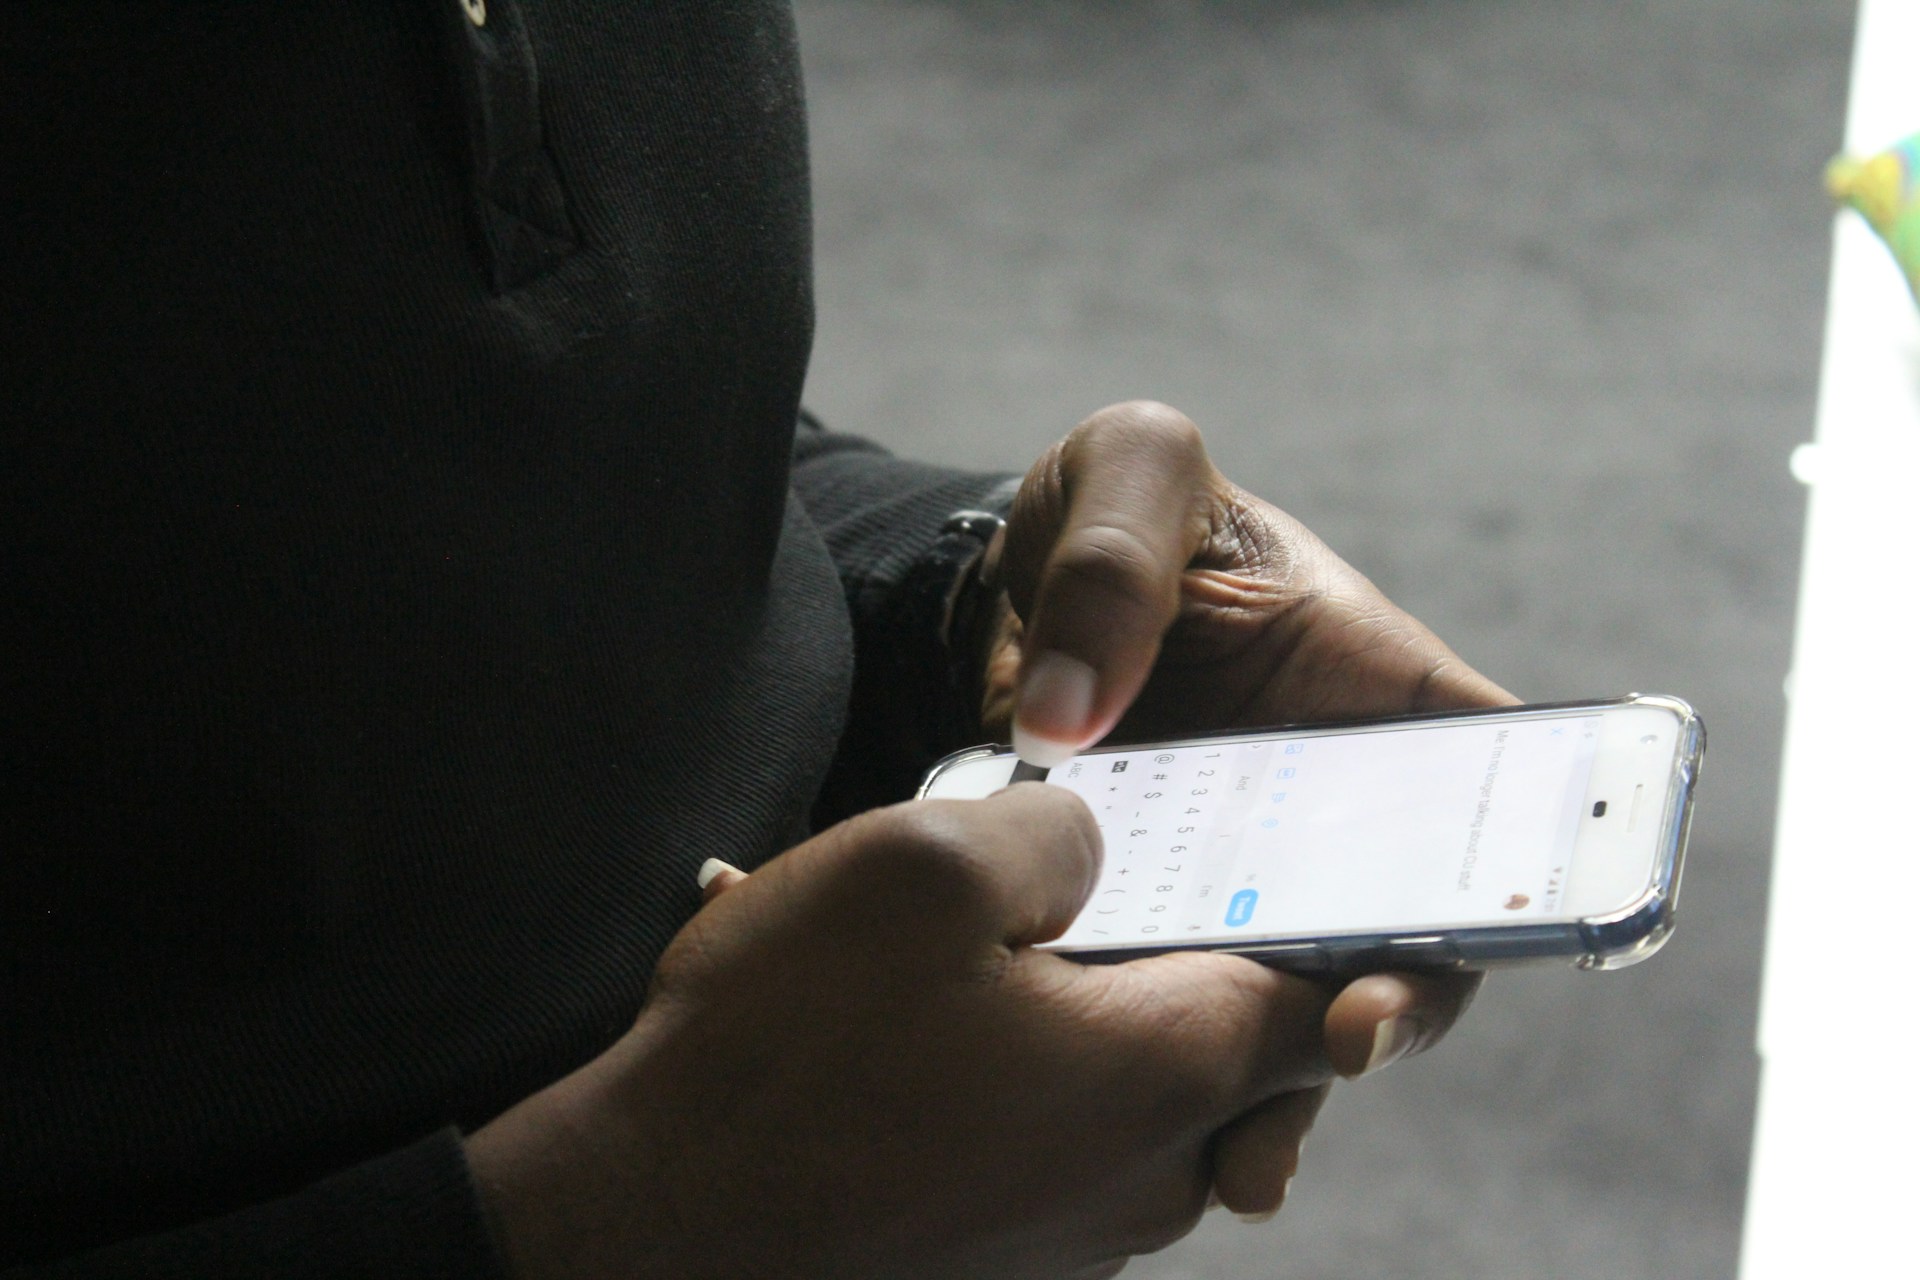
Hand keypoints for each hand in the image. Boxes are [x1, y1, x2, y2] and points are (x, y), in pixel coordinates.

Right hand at [465, 786, 1473, 1278]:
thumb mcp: (922, 865)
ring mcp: (1071, 1244)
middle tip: (1106, 887)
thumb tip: (1097, 841)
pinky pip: (1059, 1157)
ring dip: (1090, 1025)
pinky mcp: (999, 1265)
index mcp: (1162, 1075)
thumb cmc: (786, 1047)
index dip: (1315, 913)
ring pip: (1137, 1106)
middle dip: (1185, 959)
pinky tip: (921, 1045)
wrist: (648, 1223)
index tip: (1286, 853)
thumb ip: (1056, 828)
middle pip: (1227, 1050)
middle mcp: (1144, 1184)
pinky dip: (1028, 1090)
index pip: (1315, 990)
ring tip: (984, 961)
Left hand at [966, 401, 1509, 1224]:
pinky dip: (1173, 1075)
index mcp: (1378, 692)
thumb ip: (1111, 564)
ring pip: (1291, 1001)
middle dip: (1390, 1006)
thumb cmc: (1116, 513)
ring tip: (1243, 1154)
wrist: (1003, 587)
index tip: (1439, 931)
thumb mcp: (1127, 473)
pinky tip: (1143, 1135)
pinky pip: (1183, 1012)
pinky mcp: (1157, 921)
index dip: (1507, 872)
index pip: (1489, 791)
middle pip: (1407, 928)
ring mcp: (1247, 877)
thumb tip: (1064, 721)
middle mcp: (1330, 807)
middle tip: (1338, 1045)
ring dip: (1278, 1080)